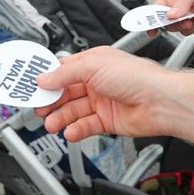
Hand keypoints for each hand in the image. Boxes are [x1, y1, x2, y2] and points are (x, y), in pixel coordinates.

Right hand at [34, 46, 172, 141]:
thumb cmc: (136, 76)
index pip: (63, 70)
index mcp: (93, 63)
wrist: (160, 101)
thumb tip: (44, 78)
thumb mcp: (92, 66)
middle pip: (65, 92)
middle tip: (39, 108)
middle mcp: (96, 81)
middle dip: (51, 101)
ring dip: (60, 117)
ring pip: (73, 111)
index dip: (47, 78)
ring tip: (51, 123)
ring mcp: (102, 101)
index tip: (32, 87)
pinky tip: (70, 131)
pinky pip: (86, 126)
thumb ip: (64, 74)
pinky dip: (76, 129)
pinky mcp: (107, 120)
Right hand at [150, 0, 193, 36]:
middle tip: (188, 19)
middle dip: (180, 23)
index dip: (151, 21)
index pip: (156, 11)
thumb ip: (183, 1)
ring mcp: (190, 19)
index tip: (150, 30)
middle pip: (169, 25)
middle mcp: (179, 10)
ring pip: (185, 31)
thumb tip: (171, 15)